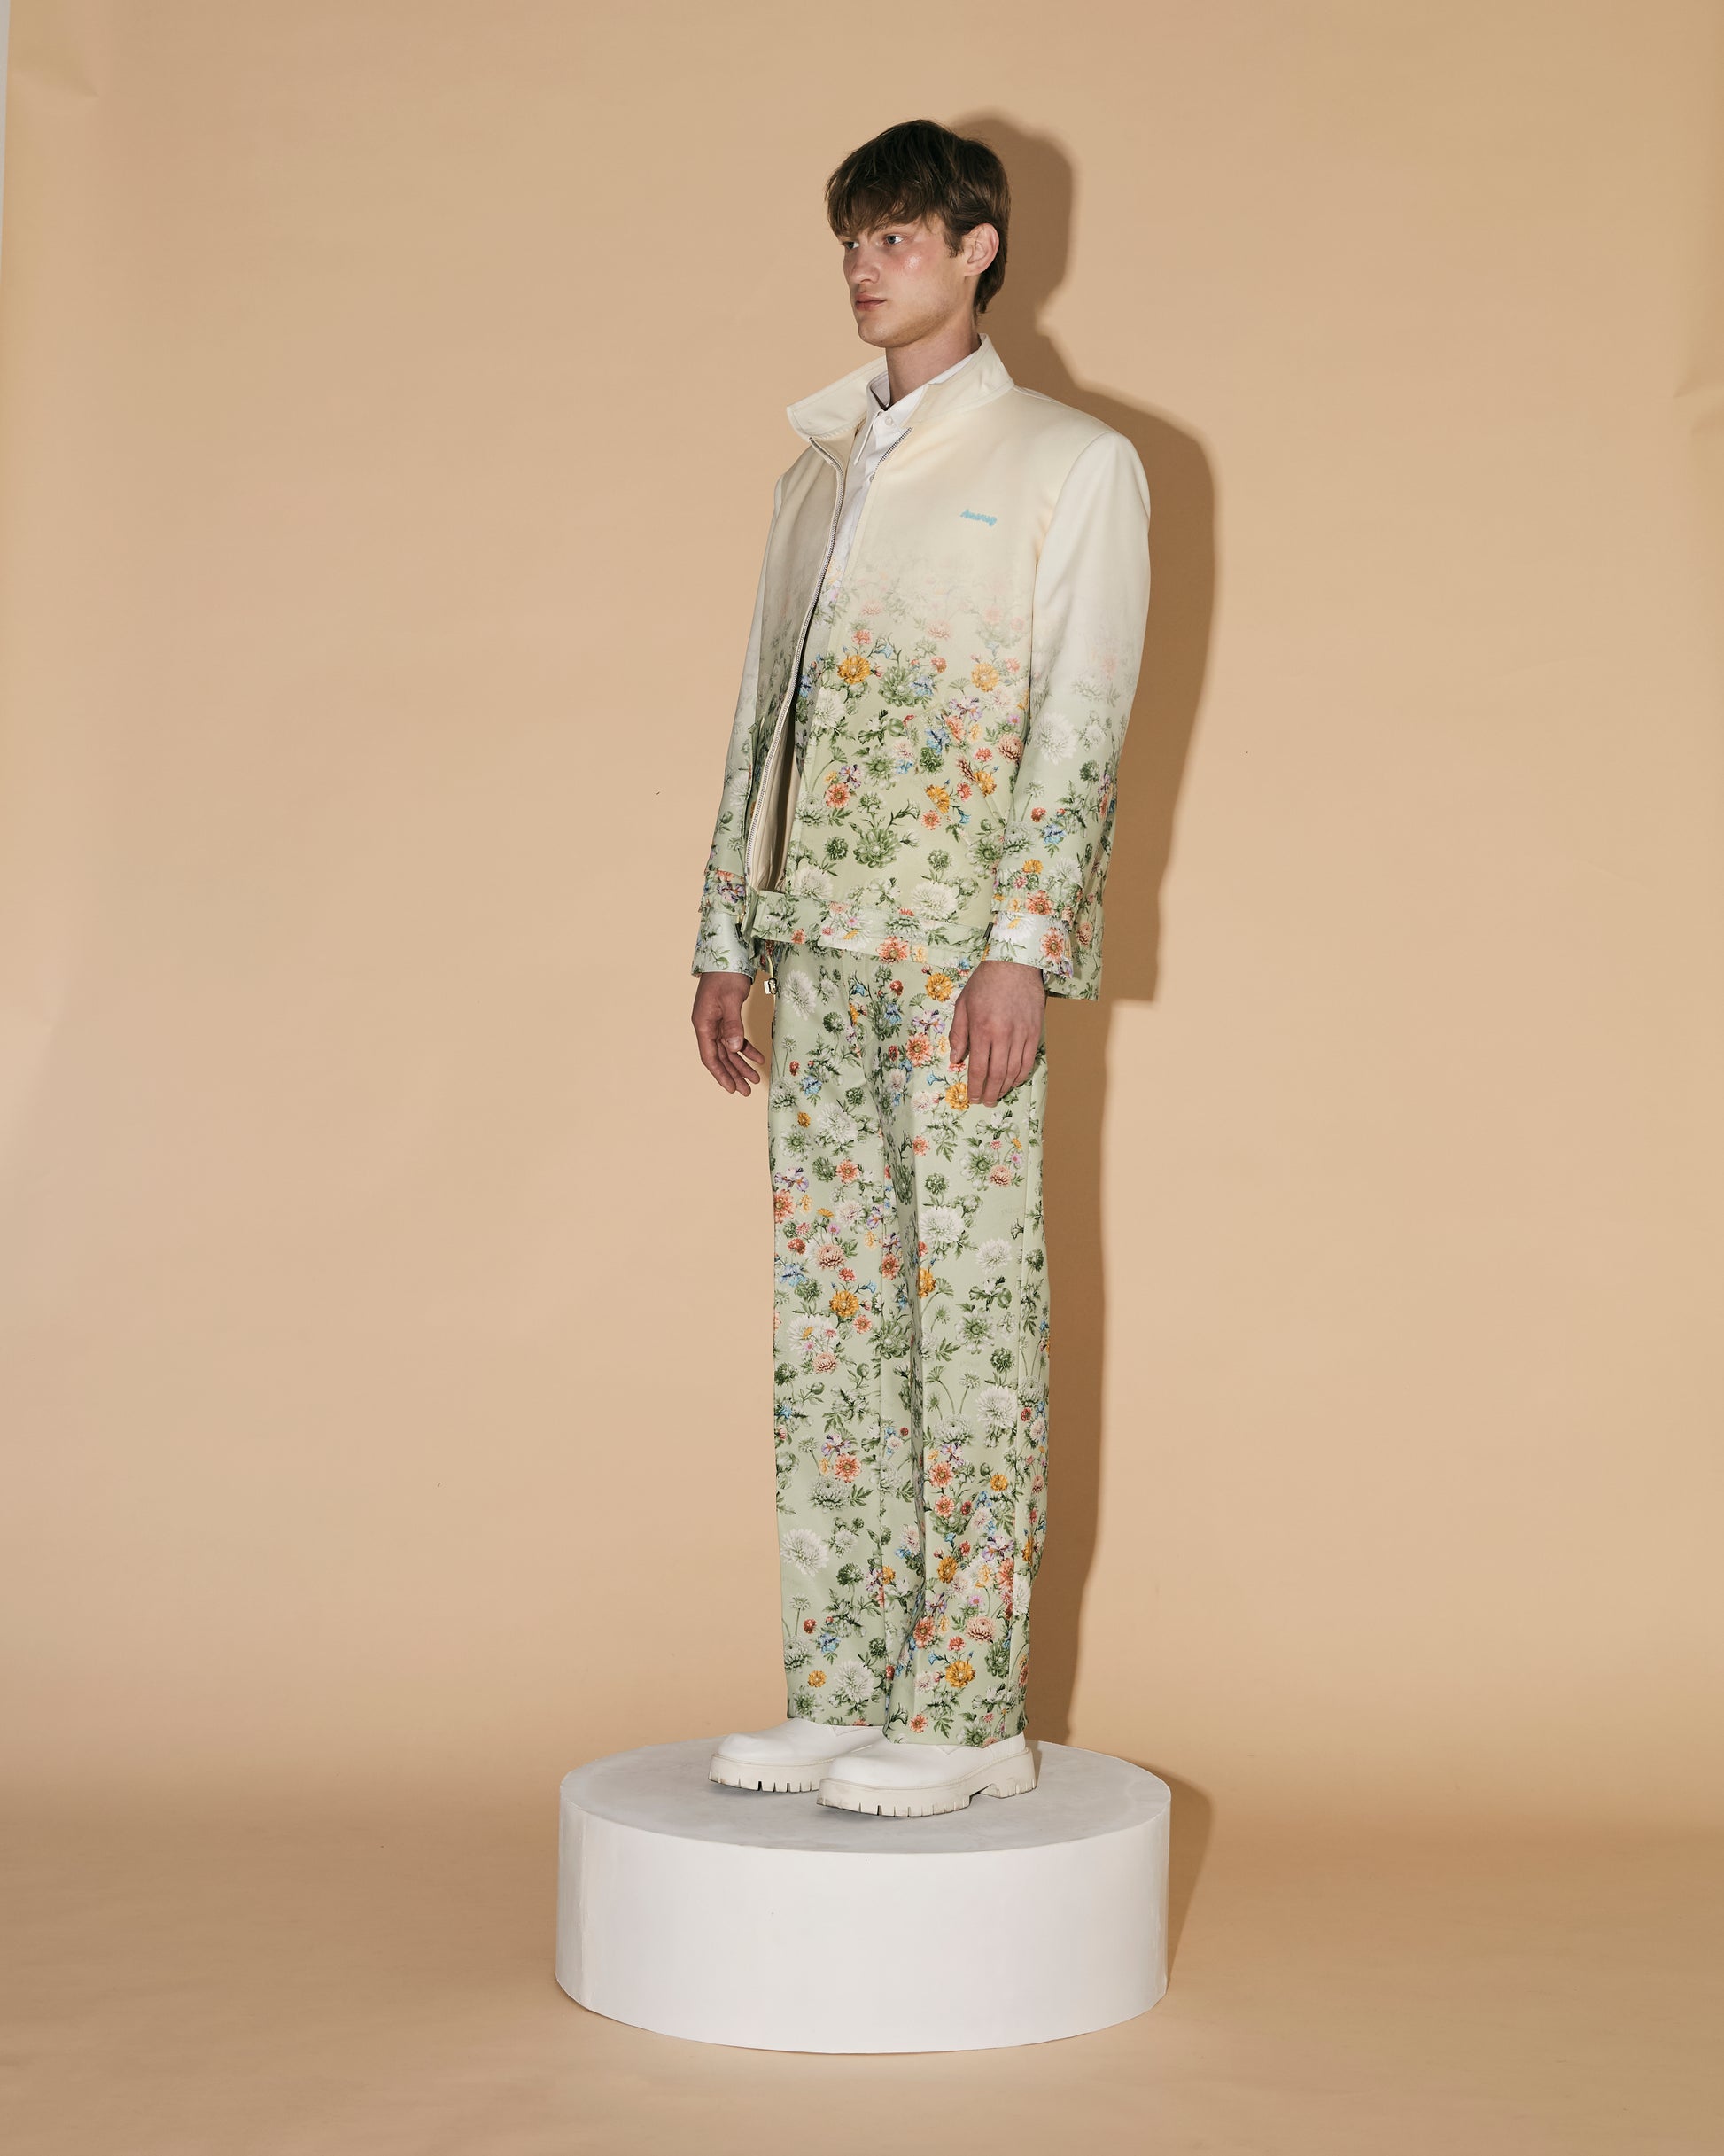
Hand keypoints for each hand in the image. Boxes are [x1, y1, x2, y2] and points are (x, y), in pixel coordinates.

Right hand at [692, 972, 766, 1095]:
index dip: (721, 1074)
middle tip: (747, 1090)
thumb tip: (734, 1048)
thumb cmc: (725, 974)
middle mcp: (708, 1025)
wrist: (727, 954)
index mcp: (704, 1024)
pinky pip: (736, 1037)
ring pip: (729, 1049)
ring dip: (741, 1064)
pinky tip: (758, 1057)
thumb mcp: (730, 1000)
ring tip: (755, 1078)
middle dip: (733, 1074)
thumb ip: (732, 1025)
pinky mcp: (727, 1017)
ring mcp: (717, 1022)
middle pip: (721, 1056)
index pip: (710, 1056)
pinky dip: (746, 1048)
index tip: (732, 1089)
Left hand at [948, 959, 1045, 1105]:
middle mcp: (1003, 1035)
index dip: (974, 1087)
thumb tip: (957, 1059)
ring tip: (998, 1094)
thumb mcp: (963, 1005)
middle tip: (985, 1102)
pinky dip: (1021, 1075)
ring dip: (1005, 1087)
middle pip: (997, 1074)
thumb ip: (958, 1034)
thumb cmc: (985, 982)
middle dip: (989, 1092)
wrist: (1015, 964)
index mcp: (982, 1030)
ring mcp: (1021, 1034)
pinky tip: (1014, 1080)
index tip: (972, 1098)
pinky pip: (1029, 1060)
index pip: (978, 1068)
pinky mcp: (1035, 1031)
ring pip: (1014, 1071)